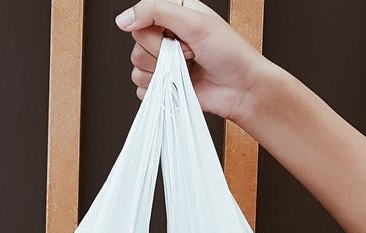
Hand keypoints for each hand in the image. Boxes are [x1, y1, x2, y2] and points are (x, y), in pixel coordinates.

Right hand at [115, 0, 270, 123]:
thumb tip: (123, 20)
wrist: (241, 88)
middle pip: (137, 44)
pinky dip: (160, 88)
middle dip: (164, 53)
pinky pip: (141, 87)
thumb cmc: (229, 54)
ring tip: (188, 68)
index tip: (181, 35)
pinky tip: (180, 83)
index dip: (158, 31)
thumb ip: (156, 12)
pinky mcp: (161, 84)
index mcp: (173, 13)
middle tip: (190, 53)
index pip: (141, 17)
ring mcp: (162, 61)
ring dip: (164, 71)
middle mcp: (165, 35)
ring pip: (137, 66)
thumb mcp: (195, 22)